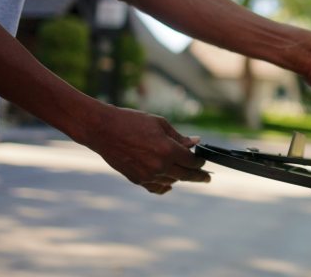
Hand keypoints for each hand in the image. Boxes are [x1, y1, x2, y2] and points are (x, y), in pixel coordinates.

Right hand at [77, 105, 209, 193]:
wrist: (103, 130)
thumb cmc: (132, 122)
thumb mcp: (160, 124)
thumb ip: (179, 137)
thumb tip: (195, 143)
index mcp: (167, 150)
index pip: (191, 162)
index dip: (200, 162)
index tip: (203, 161)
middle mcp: (159, 166)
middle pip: (185, 175)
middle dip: (198, 176)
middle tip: (207, 178)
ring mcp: (147, 175)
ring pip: (171, 181)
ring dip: (180, 177)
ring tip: (186, 174)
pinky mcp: (137, 179)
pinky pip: (156, 187)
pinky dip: (164, 186)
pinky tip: (170, 183)